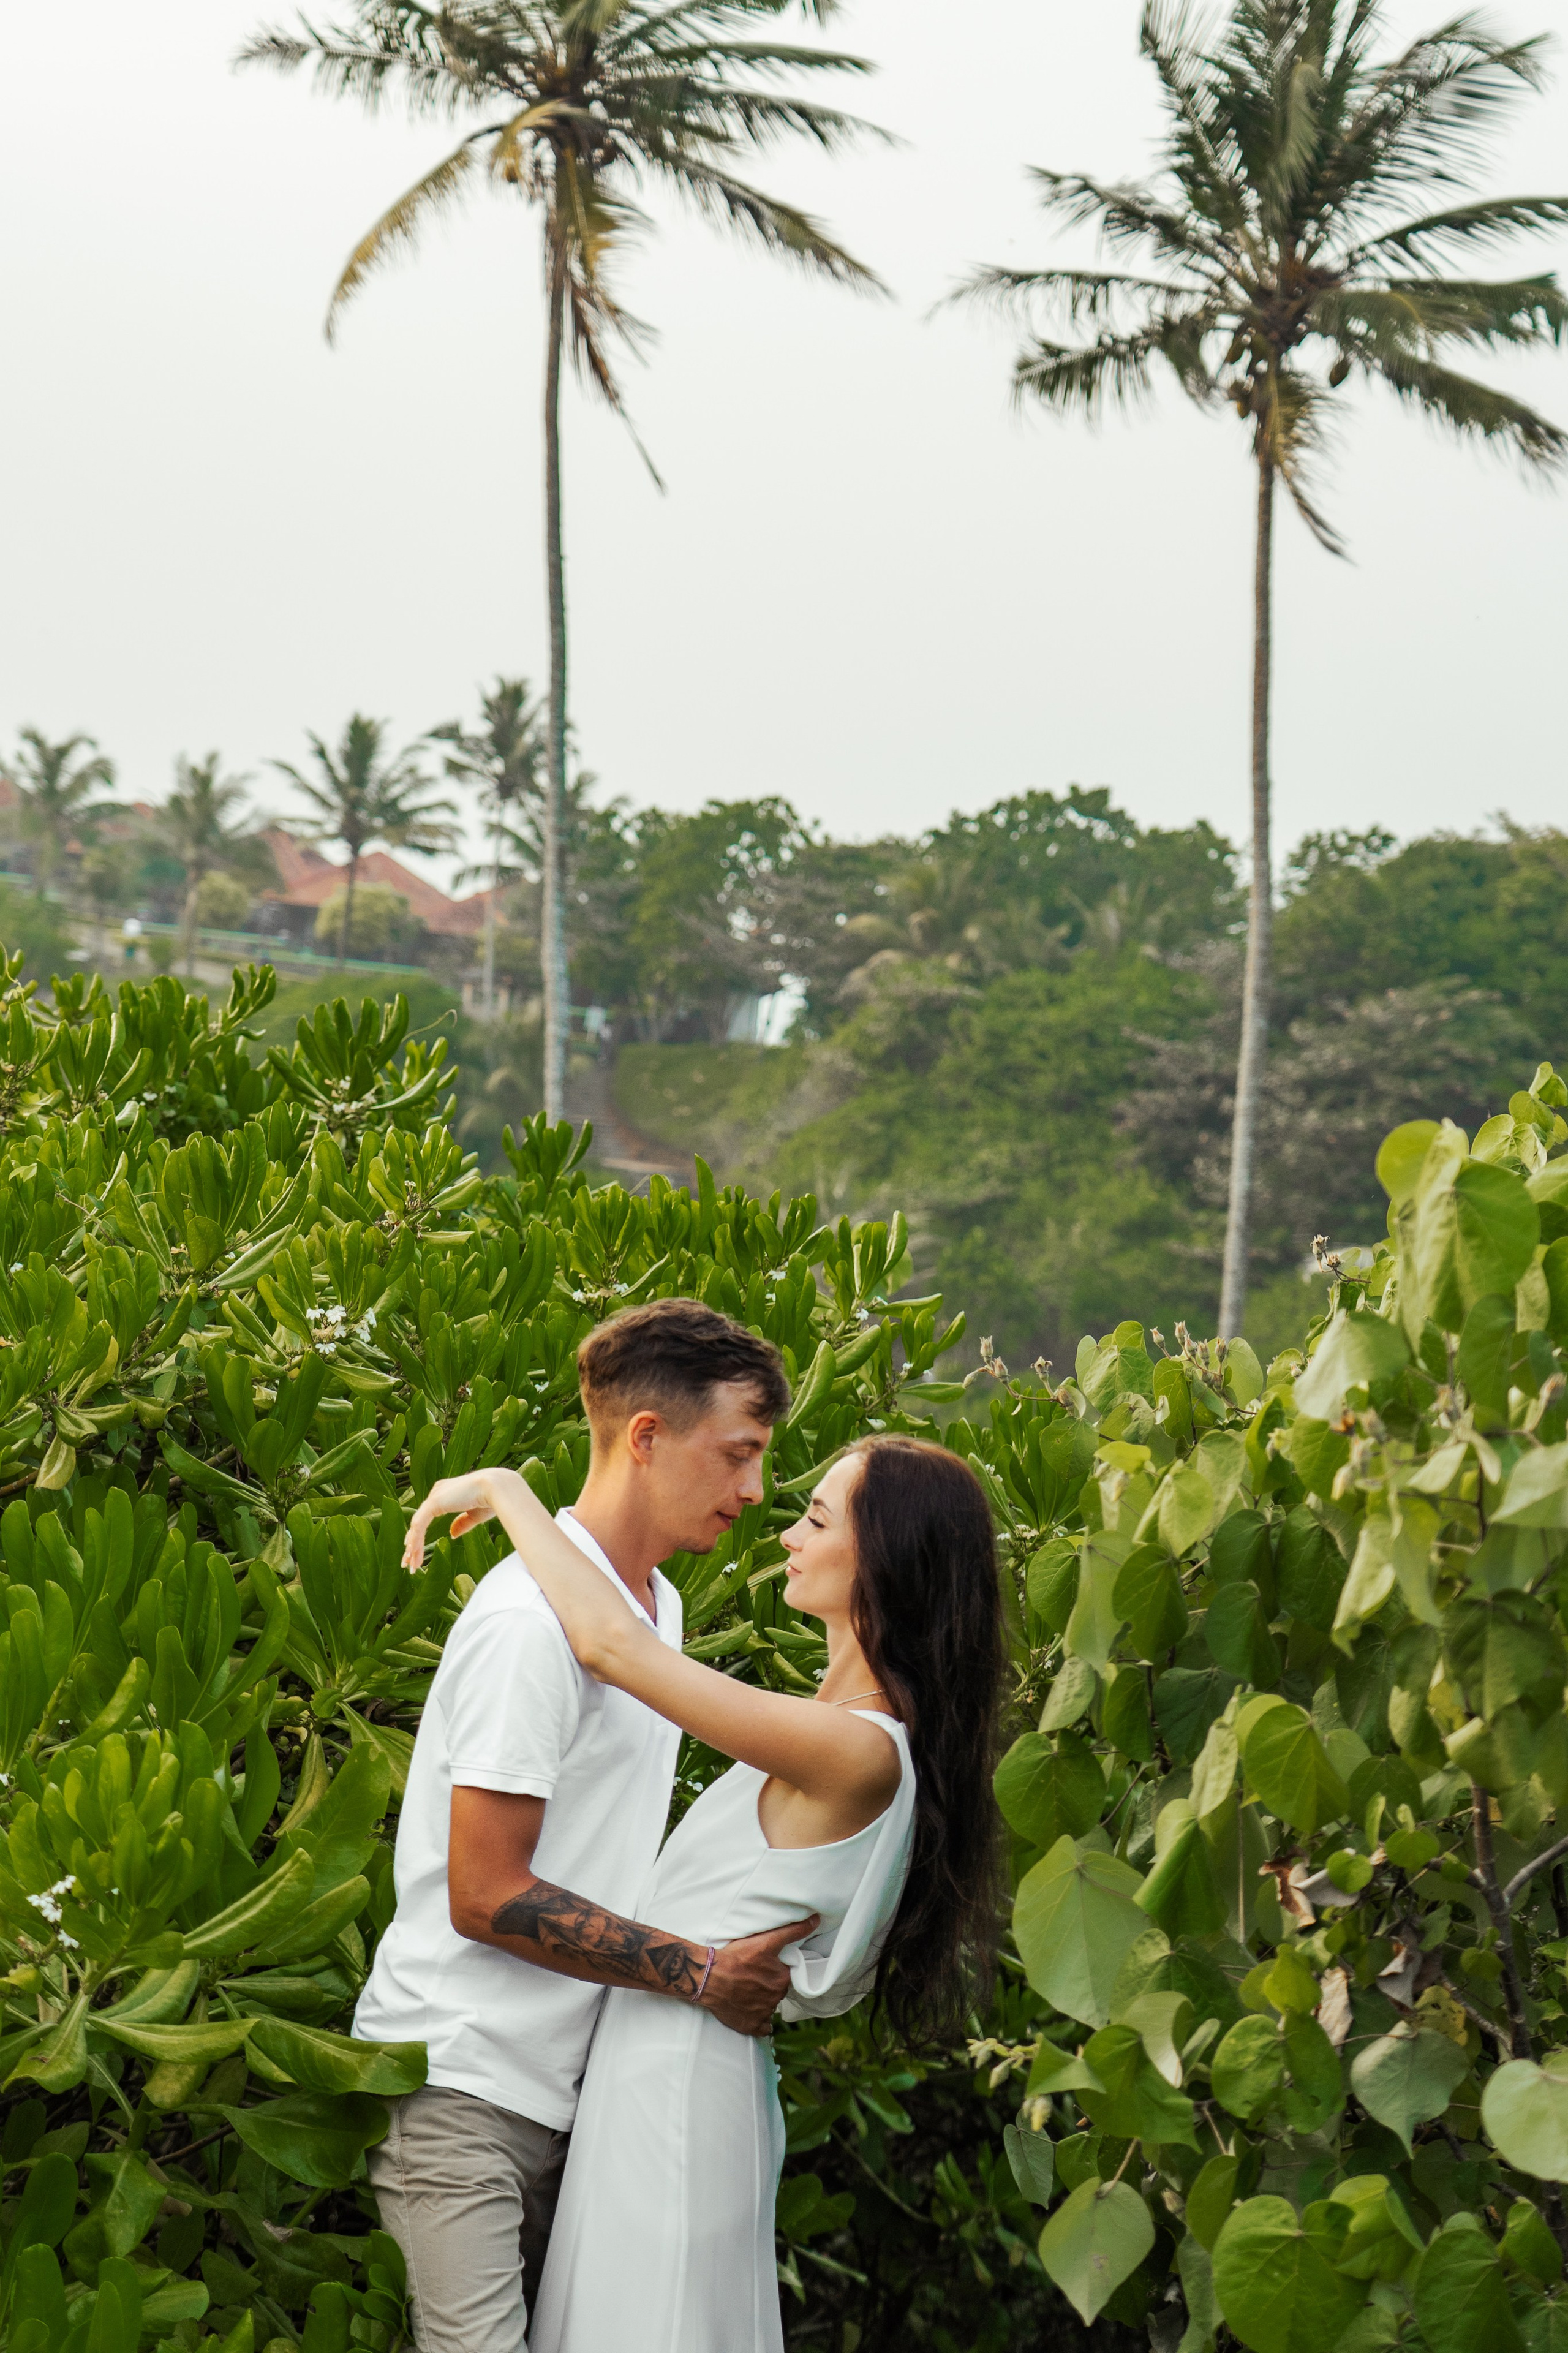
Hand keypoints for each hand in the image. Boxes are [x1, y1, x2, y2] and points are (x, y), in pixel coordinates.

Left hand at [403, 1470, 524, 1570]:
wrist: (497, 1489)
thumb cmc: (491, 1499)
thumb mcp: (474, 1515)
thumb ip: (462, 1523)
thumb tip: (452, 1534)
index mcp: (446, 1493)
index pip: (427, 1516)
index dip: (420, 1535)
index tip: (415, 1550)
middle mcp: (437, 1492)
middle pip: (419, 1522)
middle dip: (413, 1544)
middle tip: (408, 1562)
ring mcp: (434, 1496)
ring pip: (417, 1526)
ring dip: (413, 1547)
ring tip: (409, 1565)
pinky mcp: (434, 1503)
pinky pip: (420, 1525)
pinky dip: (416, 1541)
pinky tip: (413, 1554)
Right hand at [700, 1916, 817, 2037]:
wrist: (710, 1977)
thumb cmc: (737, 1957)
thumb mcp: (767, 1940)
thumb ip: (793, 1931)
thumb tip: (816, 1920)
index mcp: (782, 1979)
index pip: (785, 1975)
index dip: (774, 1970)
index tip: (763, 1966)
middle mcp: (776, 1999)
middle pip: (776, 1991)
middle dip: (768, 1985)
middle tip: (753, 1976)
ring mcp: (763, 2014)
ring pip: (769, 2007)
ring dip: (762, 2001)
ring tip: (747, 1990)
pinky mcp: (750, 2025)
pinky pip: (763, 2028)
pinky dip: (759, 2021)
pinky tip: (751, 2011)